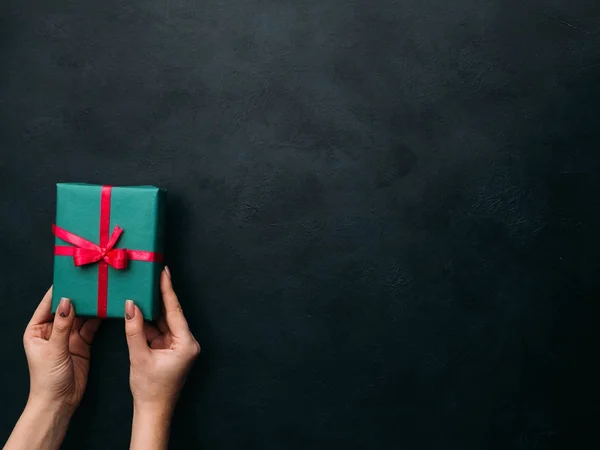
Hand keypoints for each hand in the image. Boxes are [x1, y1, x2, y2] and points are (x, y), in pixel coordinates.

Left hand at [23, 287, 101, 412]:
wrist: (60, 402)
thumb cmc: (48, 378)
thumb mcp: (54, 349)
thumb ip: (62, 325)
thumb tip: (67, 301)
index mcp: (37, 329)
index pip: (48, 305)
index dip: (58, 291)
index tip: (71, 276)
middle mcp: (52, 330)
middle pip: (67, 308)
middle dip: (78, 296)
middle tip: (90, 282)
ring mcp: (68, 336)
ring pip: (81, 316)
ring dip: (90, 306)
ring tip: (101, 292)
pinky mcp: (83, 343)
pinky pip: (91, 326)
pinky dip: (99, 318)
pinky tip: (106, 308)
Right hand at [125, 267, 199, 416]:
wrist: (152, 411)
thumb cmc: (150, 389)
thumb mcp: (139, 356)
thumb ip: (134, 330)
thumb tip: (131, 306)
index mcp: (186, 343)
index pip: (175, 311)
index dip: (167, 290)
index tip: (164, 273)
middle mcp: (187, 342)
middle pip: (171, 314)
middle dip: (160, 296)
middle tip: (153, 274)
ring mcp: (179, 346)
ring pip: (164, 322)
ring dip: (152, 309)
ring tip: (142, 288)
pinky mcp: (170, 350)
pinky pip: (159, 331)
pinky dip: (148, 323)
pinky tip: (138, 310)